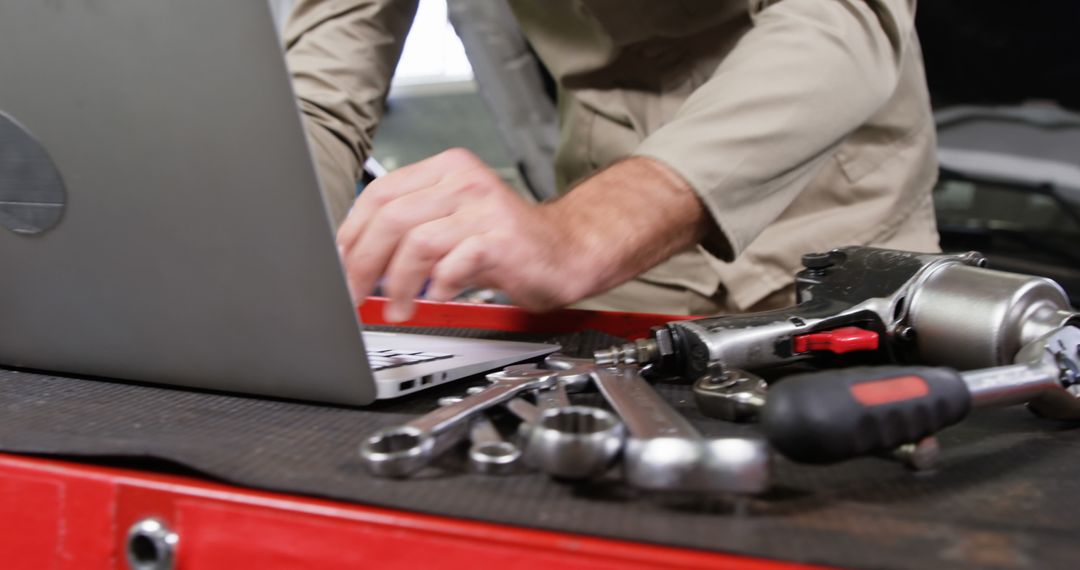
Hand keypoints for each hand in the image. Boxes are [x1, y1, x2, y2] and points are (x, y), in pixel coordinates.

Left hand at [336, 148, 710, 321]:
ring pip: (415, 241)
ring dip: (397, 283)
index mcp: (445, 170)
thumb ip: (411, 232)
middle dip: (362, 263)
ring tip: (397, 308)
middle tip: (354, 295)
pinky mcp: (500, 237)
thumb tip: (356, 258)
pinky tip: (437, 299)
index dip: (351, 234)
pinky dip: (438, 287)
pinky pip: (452, 264)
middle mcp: (462, 181)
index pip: (379, 194)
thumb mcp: (454, 225)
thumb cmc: (509, 244)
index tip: (339, 266)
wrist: (569, 252)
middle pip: (390, 217)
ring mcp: (483, 207)